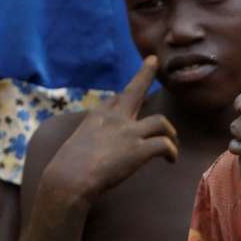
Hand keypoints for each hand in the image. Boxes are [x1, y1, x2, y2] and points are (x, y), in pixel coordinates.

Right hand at [42, 57, 178, 202]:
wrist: (69, 179)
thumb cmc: (67, 171)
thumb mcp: (76, 147)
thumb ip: (91, 143)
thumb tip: (94, 152)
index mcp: (97, 117)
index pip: (115, 100)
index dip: (124, 98)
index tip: (128, 93)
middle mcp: (114, 119)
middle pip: (134, 90)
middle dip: (144, 74)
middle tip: (152, 61)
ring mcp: (128, 132)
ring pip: (162, 122)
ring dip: (171, 134)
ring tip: (173, 146)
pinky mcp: (139, 149)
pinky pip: (165, 145)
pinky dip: (172, 152)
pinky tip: (171, 160)